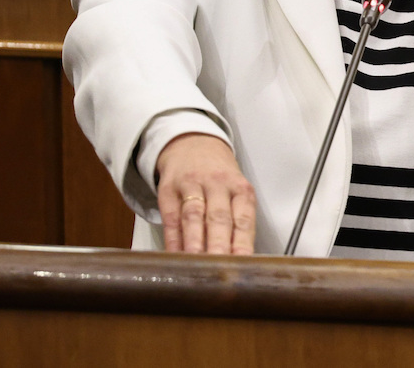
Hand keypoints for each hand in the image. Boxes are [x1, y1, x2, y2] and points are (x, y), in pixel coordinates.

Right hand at [155, 133, 257, 254]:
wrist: (194, 144)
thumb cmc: (219, 177)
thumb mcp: (237, 191)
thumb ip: (239, 222)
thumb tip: (241, 262)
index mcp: (240, 189)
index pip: (244, 219)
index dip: (243, 243)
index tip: (243, 265)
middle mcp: (218, 184)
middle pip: (219, 218)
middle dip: (219, 245)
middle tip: (219, 269)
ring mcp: (192, 185)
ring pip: (194, 215)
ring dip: (194, 242)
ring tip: (195, 263)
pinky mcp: (169, 189)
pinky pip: (171, 216)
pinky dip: (172, 238)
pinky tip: (173, 254)